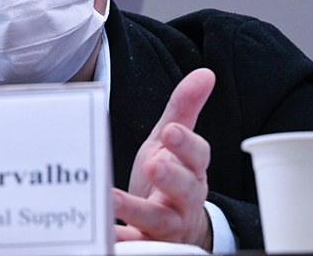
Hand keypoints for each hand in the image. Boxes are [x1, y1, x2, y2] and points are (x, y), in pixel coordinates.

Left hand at [113, 68, 215, 249]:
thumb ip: (185, 108)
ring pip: (158, 219)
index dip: (187, 144)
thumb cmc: (171, 177)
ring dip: (136, 209)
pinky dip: (123, 240)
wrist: (177, 229)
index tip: (171, 132)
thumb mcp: (174, 143)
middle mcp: (184, 197)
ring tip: (113, 199)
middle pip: (184, 188)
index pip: (198, 155)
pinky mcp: (148, 242)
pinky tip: (107, 234)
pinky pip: (137, 243)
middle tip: (153, 165)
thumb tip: (205, 73)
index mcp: (192, 168)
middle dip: (170, 176)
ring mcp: (168, 223)